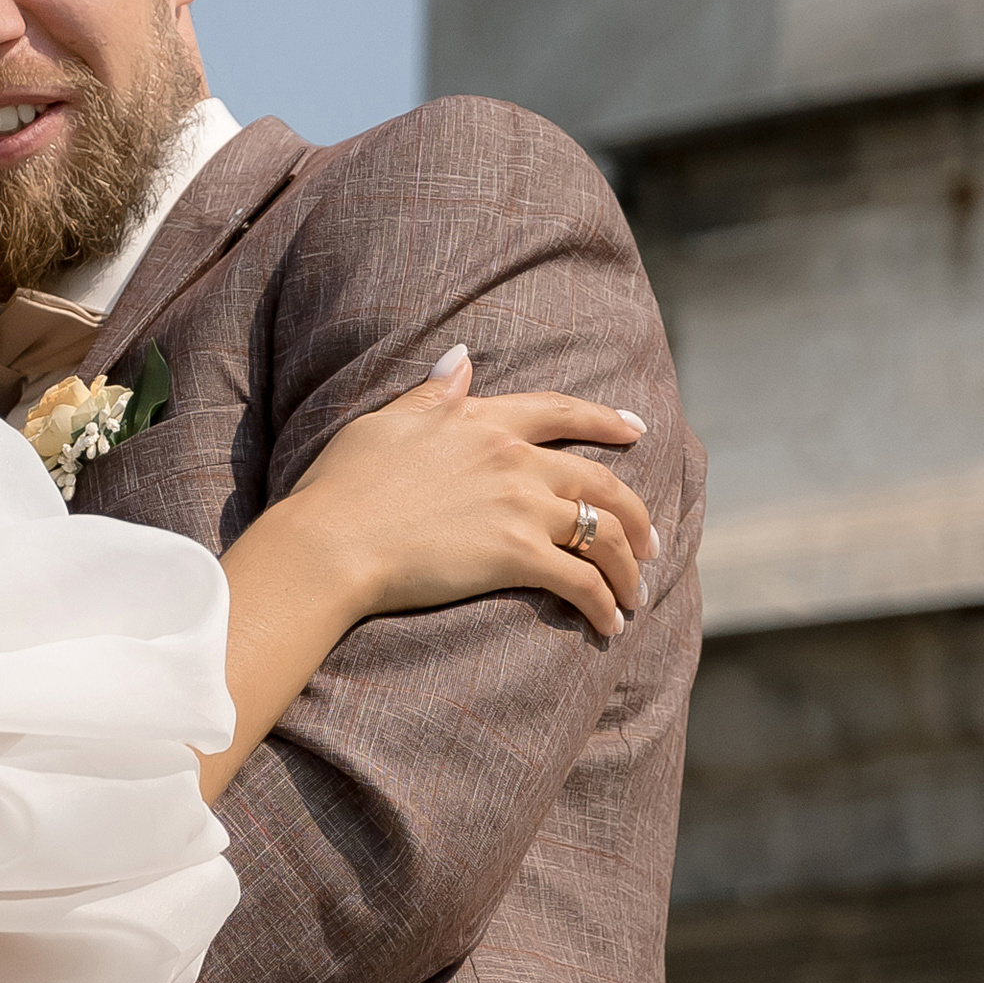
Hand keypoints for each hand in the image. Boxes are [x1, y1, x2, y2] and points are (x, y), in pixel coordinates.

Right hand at [289, 353, 656, 639]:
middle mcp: (513, 458)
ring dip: (629, 566)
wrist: (331, 542)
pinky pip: (584, 581)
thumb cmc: (343, 487)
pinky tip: (611, 624)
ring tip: (637, 592)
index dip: (605, 420)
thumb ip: (431, 392)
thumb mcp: (386, 422)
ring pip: (603, 533)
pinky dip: (605, 605)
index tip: (636, 430)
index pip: (560, 412)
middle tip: (652, 537)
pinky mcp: (518, 555)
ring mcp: (520, 506)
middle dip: (635, 512)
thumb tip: (461, 358)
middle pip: (599, 480)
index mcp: (482, 420)